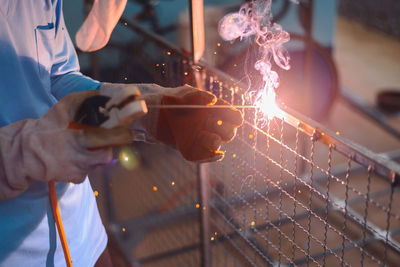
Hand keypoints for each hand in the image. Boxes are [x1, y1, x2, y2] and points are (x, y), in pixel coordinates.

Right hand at [0, 90, 133, 198]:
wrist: (26, 153)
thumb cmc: (46, 129)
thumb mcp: (62, 108)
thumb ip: (82, 100)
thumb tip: (101, 93)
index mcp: (78, 138)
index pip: (108, 138)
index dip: (121, 134)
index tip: (127, 130)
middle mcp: (81, 157)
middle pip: (107, 155)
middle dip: (113, 145)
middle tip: (115, 137)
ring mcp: (80, 170)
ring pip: (100, 162)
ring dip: (98, 153)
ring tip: (88, 145)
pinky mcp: (77, 178)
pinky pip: (90, 170)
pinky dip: (88, 163)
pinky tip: (78, 156)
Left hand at [156, 85, 242, 161]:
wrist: (161, 116)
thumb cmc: (178, 102)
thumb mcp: (186, 95)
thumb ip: (200, 95)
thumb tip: (213, 100)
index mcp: (219, 113)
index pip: (236, 118)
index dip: (235, 118)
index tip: (229, 115)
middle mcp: (215, 127)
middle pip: (229, 134)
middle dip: (223, 129)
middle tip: (209, 121)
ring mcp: (206, 140)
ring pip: (216, 143)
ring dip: (212, 140)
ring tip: (200, 134)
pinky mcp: (196, 151)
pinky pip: (205, 156)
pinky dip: (207, 155)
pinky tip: (202, 148)